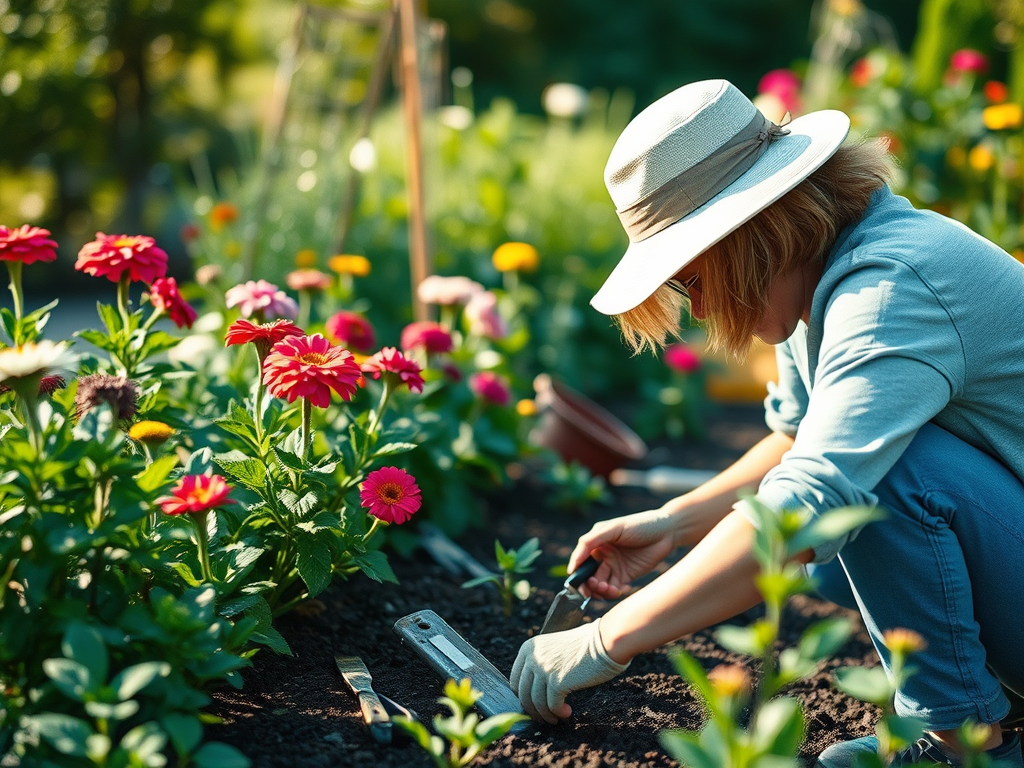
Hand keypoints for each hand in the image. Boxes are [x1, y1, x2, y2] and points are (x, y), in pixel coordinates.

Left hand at [510, 619, 628, 722]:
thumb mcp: (553, 649)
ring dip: (546, 715)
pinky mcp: (557, 681)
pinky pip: (552, 705)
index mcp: (528, 648)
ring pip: (536, 703)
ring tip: (556, 718)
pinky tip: (567, 712)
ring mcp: (543, 669)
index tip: (532, 706)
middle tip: (544, 718)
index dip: (523, 697)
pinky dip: (558, 713)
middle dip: (533, 710)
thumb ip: (540, 664)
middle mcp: (532, 657)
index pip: (515, 680)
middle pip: (523, 694)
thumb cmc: (584, 646)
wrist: (604, 642)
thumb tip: (533, 694)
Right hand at [569, 508, 678, 599]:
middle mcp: (603, 556)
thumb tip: (574, 561)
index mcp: (596, 543)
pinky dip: (614, 592)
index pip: (580, 561)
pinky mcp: (626, 576)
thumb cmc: (640, 524)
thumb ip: (592, 541)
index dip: (577, 573)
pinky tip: (622, 589)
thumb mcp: (614, 528)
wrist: (667, 531)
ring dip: (602, 591)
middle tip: (598, 588)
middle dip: (590, 586)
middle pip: (589, 576)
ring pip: (600, 585)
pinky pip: (614, 589)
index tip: (578, 583)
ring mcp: (614, 566)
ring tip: (612, 590)